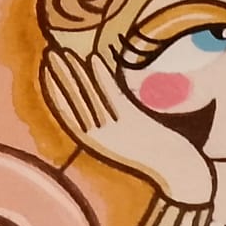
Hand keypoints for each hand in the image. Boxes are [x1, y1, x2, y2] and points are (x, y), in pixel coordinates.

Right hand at [41, 48, 213, 206]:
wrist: (179, 173)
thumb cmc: (153, 155)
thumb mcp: (125, 141)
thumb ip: (112, 124)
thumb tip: (100, 103)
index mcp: (95, 142)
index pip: (68, 112)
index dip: (54, 90)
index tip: (46, 70)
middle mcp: (101, 136)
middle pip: (75, 101)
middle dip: (61, 77)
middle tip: (50, 54)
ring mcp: (116, 128)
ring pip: (90, 96)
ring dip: (75, 73)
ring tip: (65, 52)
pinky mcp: (132, 121)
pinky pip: (113, 95)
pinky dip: (102, 77)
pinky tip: (93, 58)